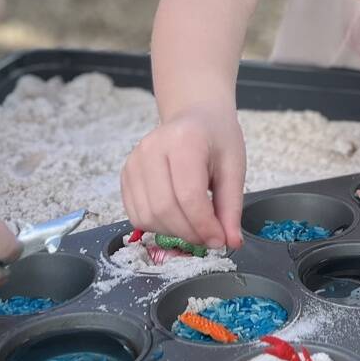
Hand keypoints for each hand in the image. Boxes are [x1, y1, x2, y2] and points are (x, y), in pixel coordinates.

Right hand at [122, 103, 246, 249]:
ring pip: (148, 216)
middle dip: (189, 233)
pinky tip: (177, 220)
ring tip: (194, 228)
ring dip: (174, 233)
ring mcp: (133, 161)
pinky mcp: (125, 175)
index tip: (220, 240)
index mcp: (184, 140)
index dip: (204, 225)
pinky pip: (137, 215)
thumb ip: (231, 206)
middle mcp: (151, 148)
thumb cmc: (216, 139)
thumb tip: (231, 242)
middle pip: (165, 208)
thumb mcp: (234, 167)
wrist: (194, 118)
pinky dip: (158, 227)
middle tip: (209, 238)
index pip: (188, 195)